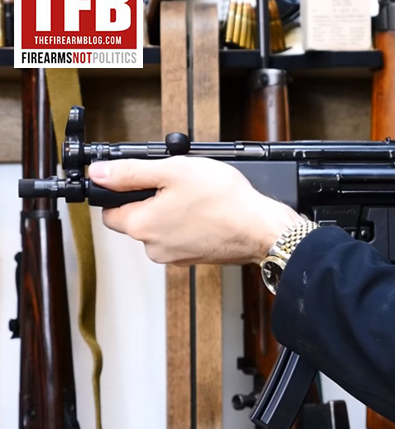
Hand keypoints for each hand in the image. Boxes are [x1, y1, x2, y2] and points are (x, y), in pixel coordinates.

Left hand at [88, 156, 302, 265]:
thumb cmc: (223, 201)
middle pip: (137, 219)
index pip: (109, 211)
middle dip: (151, 199)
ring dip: (172, 211)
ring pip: (161, 227)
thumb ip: (131, 172)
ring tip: (197, 196)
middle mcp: (153, 247)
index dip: (121, 190)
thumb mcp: (174, 171)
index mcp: (141, 226)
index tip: (140, 179)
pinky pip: (181, 236)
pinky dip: (189, 223)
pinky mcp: (194, 257)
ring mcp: (175, 256)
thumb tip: (99, 174)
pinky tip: (207, 210)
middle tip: (176, 182)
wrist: (260, 228)